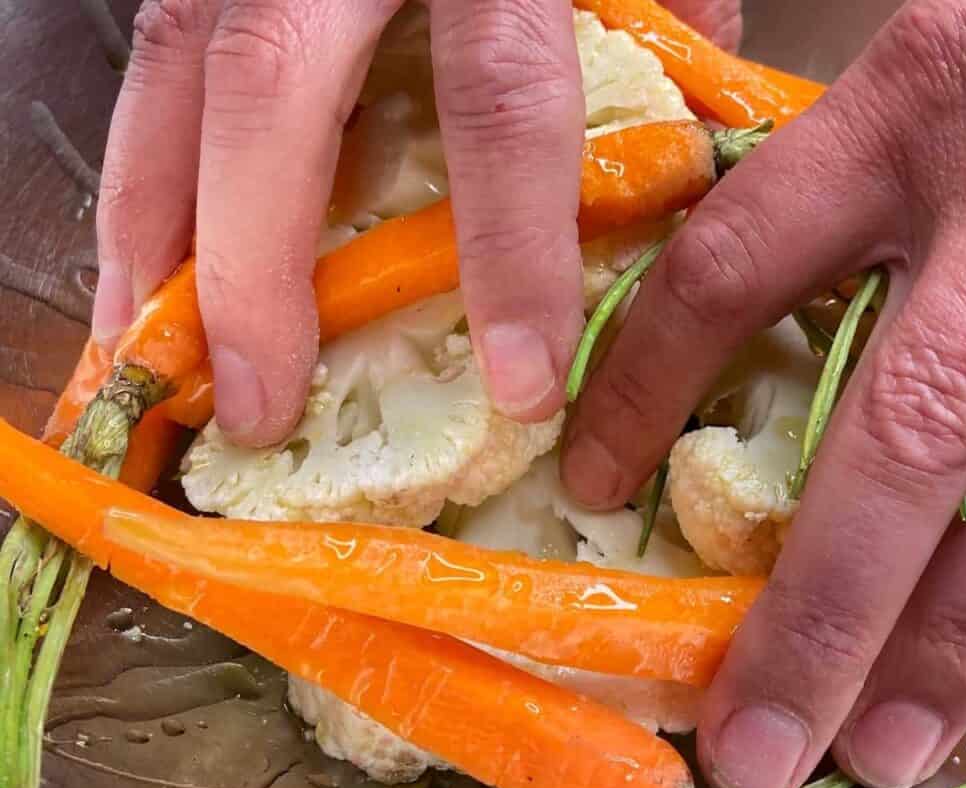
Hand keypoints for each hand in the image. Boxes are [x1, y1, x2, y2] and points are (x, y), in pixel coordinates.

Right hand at [92, 0, 739, 446]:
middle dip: (254, 267)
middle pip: (272, 89)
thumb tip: (667, 147)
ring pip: (174, 69)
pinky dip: (143, 165)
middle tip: (261, 409)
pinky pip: (157, 53)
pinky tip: (138, 253)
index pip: (501, 97)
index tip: (520, 387)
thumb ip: (663, 13)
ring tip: (152, 359)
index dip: (510, 250)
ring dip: (151, 229)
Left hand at [563, 0, 965, 787]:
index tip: (588, 486)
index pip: (733, 267)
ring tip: (885, 749)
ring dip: (960, 633)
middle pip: (901, 430)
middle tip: (753, 740)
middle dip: (824, 605)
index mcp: (901, 115)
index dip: (647, 384)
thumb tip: (740, 315)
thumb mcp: (915, 47)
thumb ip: (833, 170)